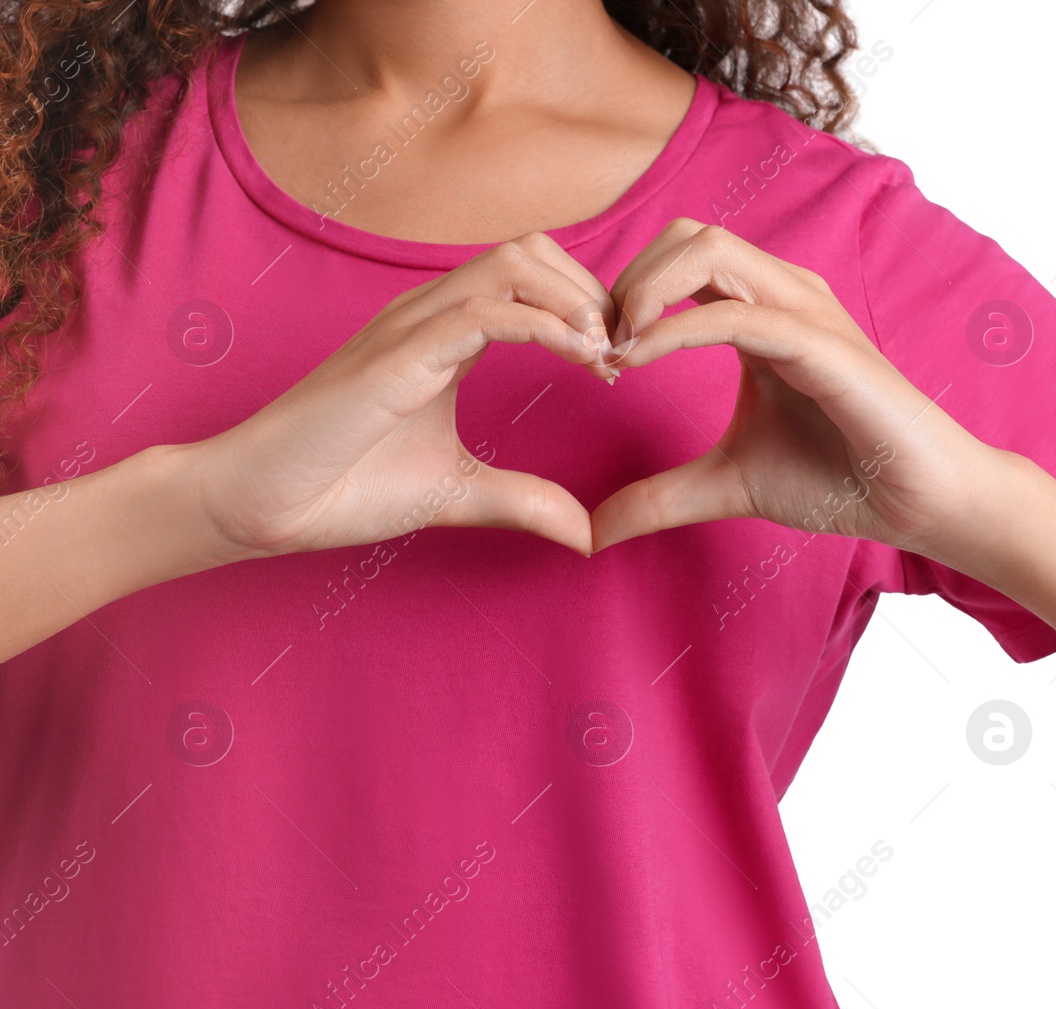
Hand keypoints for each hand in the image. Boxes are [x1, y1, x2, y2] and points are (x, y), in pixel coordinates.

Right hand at [188, 233, 619, 559]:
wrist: (258, 504)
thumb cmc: (342, 487)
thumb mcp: (457, 495)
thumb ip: (523, 502)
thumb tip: (586, 533)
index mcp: (443, 333)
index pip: (529, 278)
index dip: (584, 308)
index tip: (615, 363)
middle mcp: (428, 314)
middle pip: (532, 250)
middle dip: (591, 290)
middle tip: (620, 353)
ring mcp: (410, 327)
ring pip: (514, 264)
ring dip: (576, 300)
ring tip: (604, 353)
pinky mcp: (397, 356)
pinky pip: (485, 313)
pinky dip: (546, 325)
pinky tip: (580, 357)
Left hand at [591, 220, 1001, 556]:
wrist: (916, 502)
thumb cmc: (840, 480)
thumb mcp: (727, 486)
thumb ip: (661, 498)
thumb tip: (592, 533)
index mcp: (759, 313)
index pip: (679, 259)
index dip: (624, 294)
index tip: (594, 358)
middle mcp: (782, 296)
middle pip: (685, 234)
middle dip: (626, 279)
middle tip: (597, 347)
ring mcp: (805, 312)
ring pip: (708, 248)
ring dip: (645, 289)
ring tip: (616, 350)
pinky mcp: (822, 346)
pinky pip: (737, 314)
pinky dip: (677, 330)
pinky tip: (639, 360)